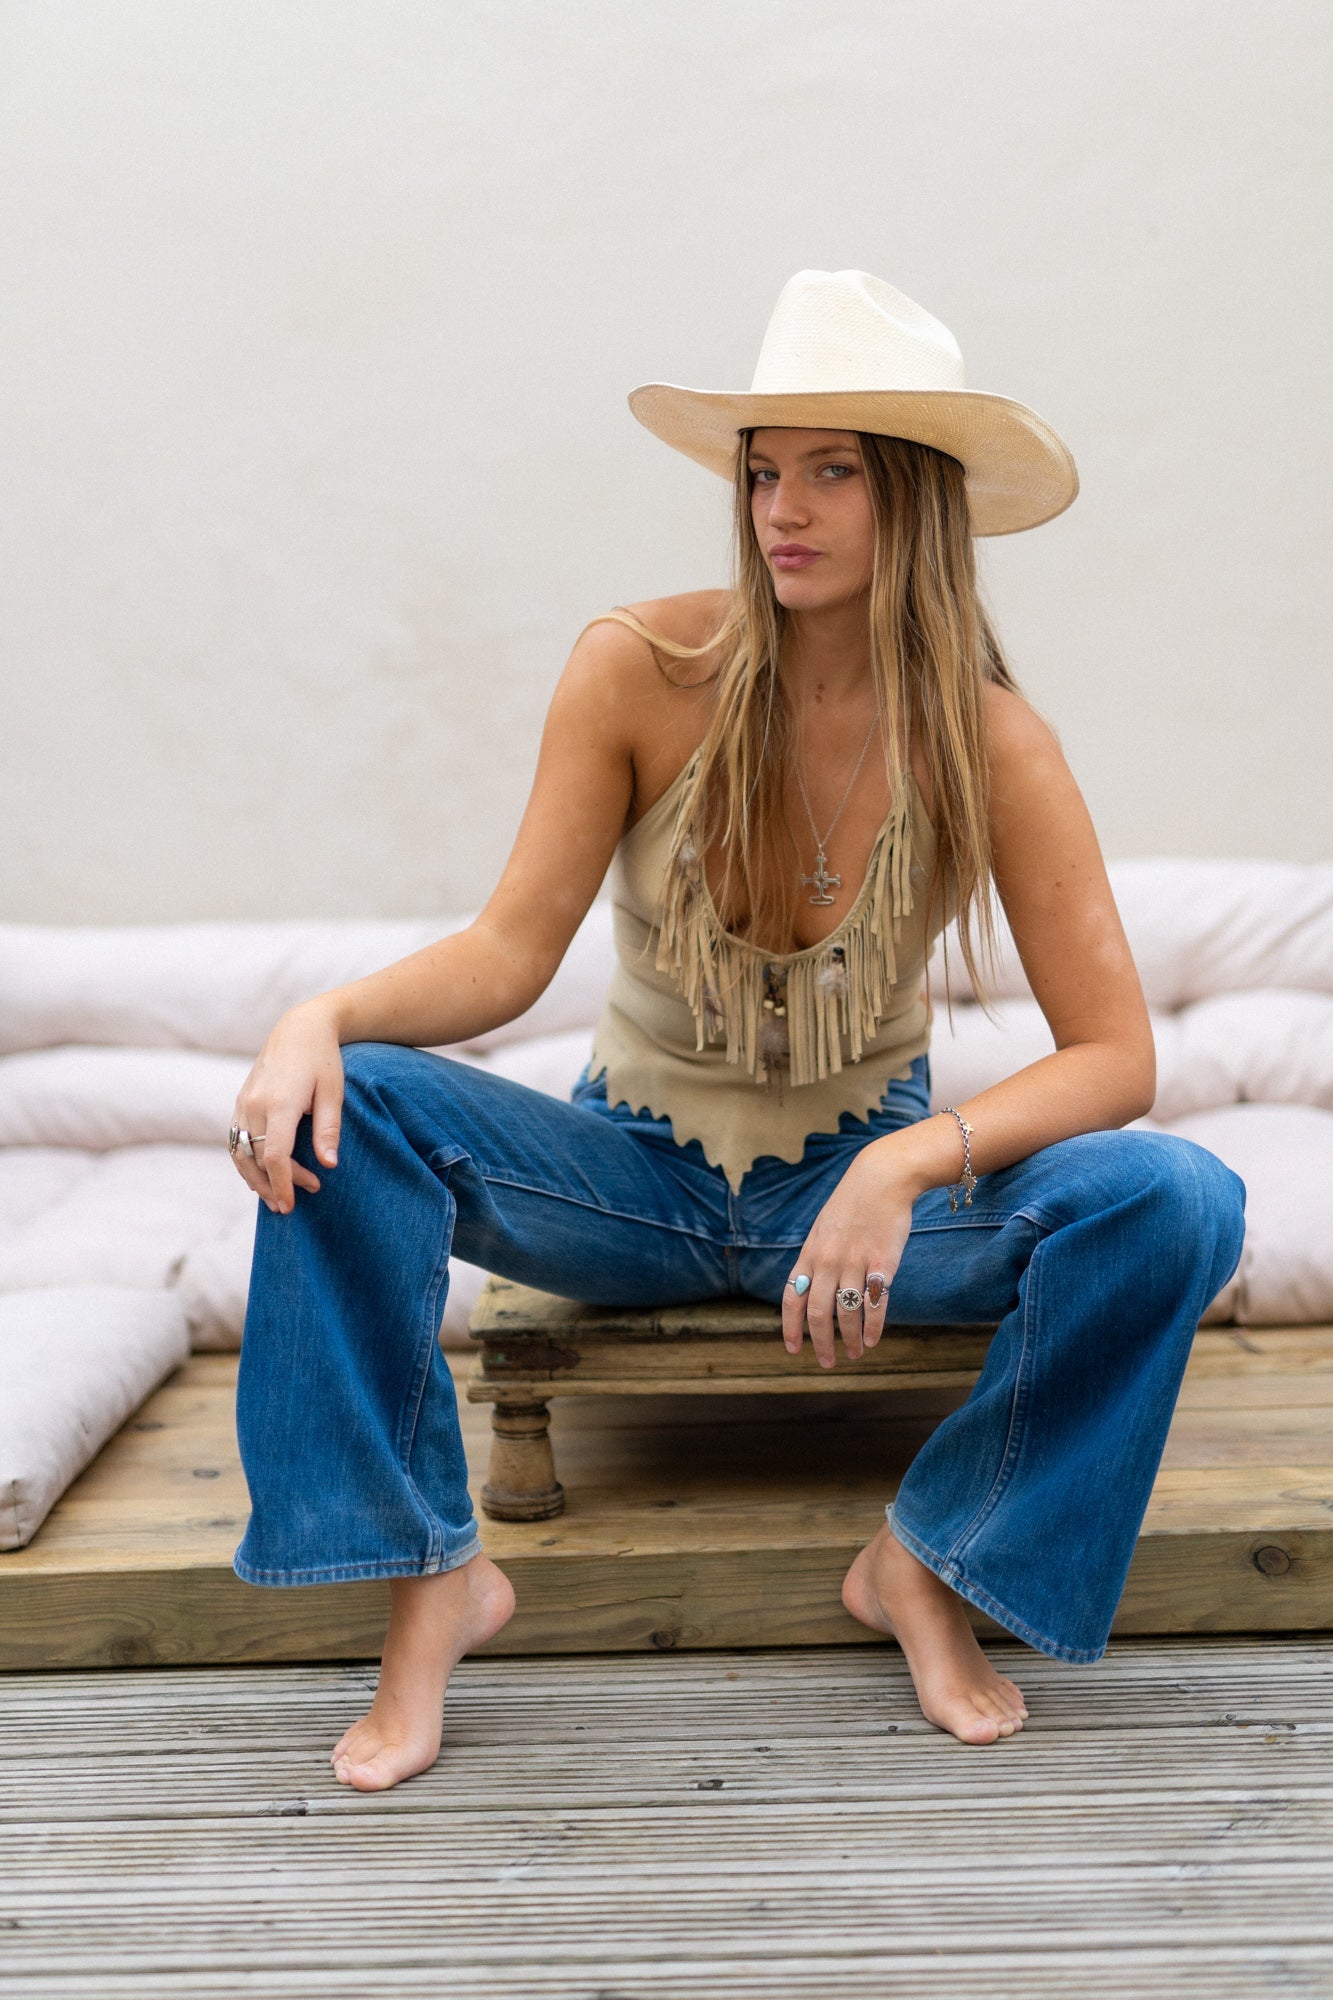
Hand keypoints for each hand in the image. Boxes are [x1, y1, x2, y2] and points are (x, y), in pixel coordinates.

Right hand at [229, 1001, 344, 1213]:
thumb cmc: (323, 1059)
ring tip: (274, 1199)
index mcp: (280, 1103)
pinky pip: (235, 1139)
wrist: (299, 1028)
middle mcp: (255, 1104)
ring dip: (255, 1179)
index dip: (282, 1184)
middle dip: (276, 1184)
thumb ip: (329, 1129)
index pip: (275, 1156)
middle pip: (257, 1158)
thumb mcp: (334, 1092)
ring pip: (239, 1152)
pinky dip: (244, 1162)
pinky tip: (259, 1177)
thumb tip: (329, 1165)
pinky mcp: (240, 1101)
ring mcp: (243, 1102)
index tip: (292, 1205)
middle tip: (298, 1201)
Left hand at [780, 1139, 920, 1369]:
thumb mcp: (823, 1229)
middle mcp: (828, 1260)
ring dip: (849, 1339)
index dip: (790, 1327)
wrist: (882, 1178)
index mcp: (809, 1253)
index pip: (792, 1297)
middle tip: (827, 1363)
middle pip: (817, 1312)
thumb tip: (808, 1287)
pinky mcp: (883, 1264)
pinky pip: (875, 1304)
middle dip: (820, 1343)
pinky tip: (871, 1340)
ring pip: (847, 1313)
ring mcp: (855, 1262)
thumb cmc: (852, 1204)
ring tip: (855, 1354)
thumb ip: (815, 1258)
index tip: (793, 1349)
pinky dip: (872, 1327)